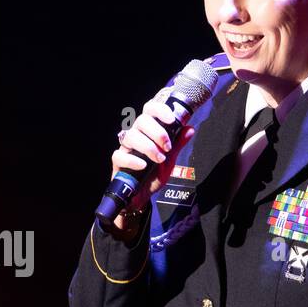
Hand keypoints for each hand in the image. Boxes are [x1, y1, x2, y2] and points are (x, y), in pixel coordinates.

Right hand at [107, 88, 197, 229]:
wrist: (142, 195)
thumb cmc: (154, 174)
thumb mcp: (171, 159)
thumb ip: (178, 144)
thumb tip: (189, 129)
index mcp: (148, 131)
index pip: (150, 110)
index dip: (160, 110)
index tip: (172, 120)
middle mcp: (136, 135)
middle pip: (141, 120)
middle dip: (157, 132)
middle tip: (167, 147)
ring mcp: (126, 148)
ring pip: (131, 136)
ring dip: (148, 147)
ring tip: (159, 159)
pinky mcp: (118, 161)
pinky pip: (120, 155)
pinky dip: (133, 160)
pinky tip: (143, 166)